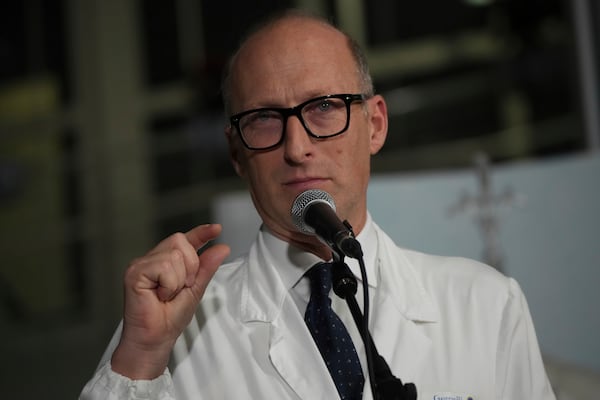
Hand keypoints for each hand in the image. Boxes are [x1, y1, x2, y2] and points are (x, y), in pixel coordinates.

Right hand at [111, 224, 229, 378]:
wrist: (155, 339)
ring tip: (168, 295)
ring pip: (174, 255)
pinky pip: (164, 267)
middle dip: (190, 267)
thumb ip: (206, 268)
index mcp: (165, 262)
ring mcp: (140, 264)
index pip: (184, 240)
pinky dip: (169, 284)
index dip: (200, 233)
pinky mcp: (134, 273)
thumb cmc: (170, 319)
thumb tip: (222, 247)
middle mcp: (151, 259)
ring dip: (179, 280)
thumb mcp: (196, 289)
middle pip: (180, 242)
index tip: (216, 229)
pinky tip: (159, 296)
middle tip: (180, 289)